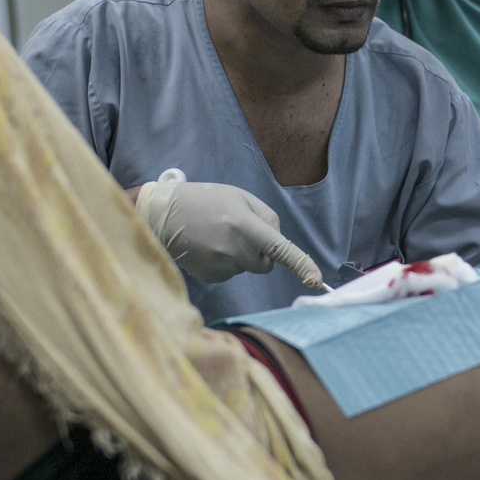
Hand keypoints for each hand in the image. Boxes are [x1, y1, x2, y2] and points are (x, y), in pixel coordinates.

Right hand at [136, 172, 326, 288]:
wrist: (162, 215)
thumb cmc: (204, 200)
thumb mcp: (239, 197)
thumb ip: (266, 217)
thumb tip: (277, 243)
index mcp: (244, 225)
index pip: (280, 248)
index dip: (301, 265)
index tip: (317, 282)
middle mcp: (233, 248)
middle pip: (266, 263)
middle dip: (260, 252)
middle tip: (238, 231)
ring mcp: (220, 265)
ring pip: (247, 268)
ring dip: (240, 255)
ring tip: (216, 235)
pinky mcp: (210, 277)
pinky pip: (231, 273)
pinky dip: (225, 262)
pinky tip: (208, 246)